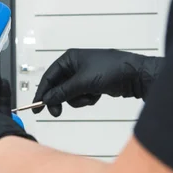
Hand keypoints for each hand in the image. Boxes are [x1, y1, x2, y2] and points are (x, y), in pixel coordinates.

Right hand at [33, 49, 162, 116]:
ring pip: (70, 94)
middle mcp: (74, 66)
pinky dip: (87, 99)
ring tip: (90, 97)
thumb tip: (47, 100)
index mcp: (69, 58)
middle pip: (58, 86)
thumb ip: (63, 92)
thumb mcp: (83, 82)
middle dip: (60, 99)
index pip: (49, 76)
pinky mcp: (93, 84)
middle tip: (57, 113)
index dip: (42, 92)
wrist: (136, 75)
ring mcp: (84, 76)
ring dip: (78, 99)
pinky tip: (98, 96)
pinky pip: (81, 96)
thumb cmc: (110, 70)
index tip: (37, 107)